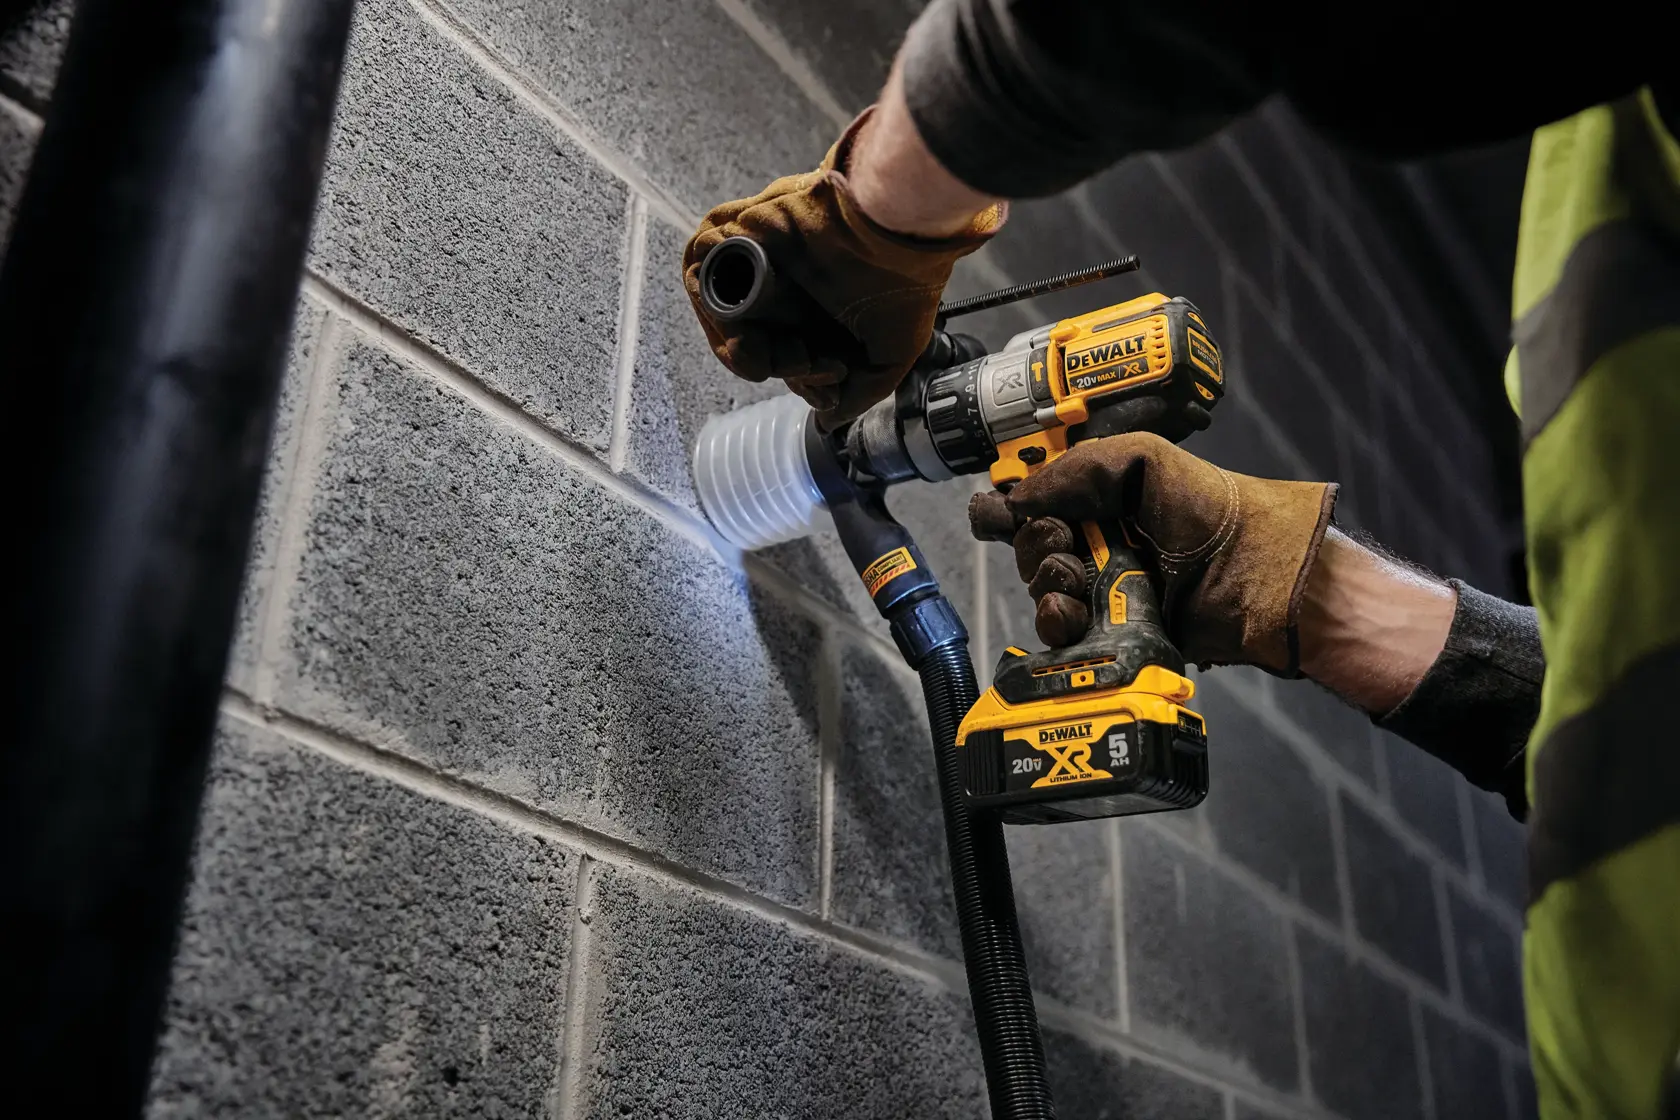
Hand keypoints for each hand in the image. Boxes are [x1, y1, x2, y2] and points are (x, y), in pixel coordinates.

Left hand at [682, 106, 1002, 429]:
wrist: (899, 228)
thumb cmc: (904, 285)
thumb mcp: (891, 358)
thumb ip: (859, 395)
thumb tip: (829, 422)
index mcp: (810, 309)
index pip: (774, 353)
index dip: (794, 375)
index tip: (830, 377)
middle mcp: (780, 285)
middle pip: (738, 336)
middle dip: (762, 365)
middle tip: (805, 364)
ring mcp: (758, 257)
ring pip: (717, 308)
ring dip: (739, 343)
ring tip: (789, 348)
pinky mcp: (741, 229)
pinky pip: (702, 262)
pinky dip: (715, 297)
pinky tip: (753, 322)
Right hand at [969, 433, 1338, 676]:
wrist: (1251, 578)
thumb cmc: (1209, 511)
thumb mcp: (1142, 460)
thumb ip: (1075, 470)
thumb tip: (1015, 499)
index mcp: (1101, 499)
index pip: (1035, 503)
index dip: (1015, 510)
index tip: (1011, 514)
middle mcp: (1097, 543)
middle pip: (1031, 549)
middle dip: (1040, 546)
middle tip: (1069, 545)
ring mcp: (1102, 591)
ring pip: (1041, 593)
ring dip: (1047, 586)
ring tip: (1075, 583)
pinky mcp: (1109, 634)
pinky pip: (1061, 634)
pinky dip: (1057, 624)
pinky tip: (1074, 616)